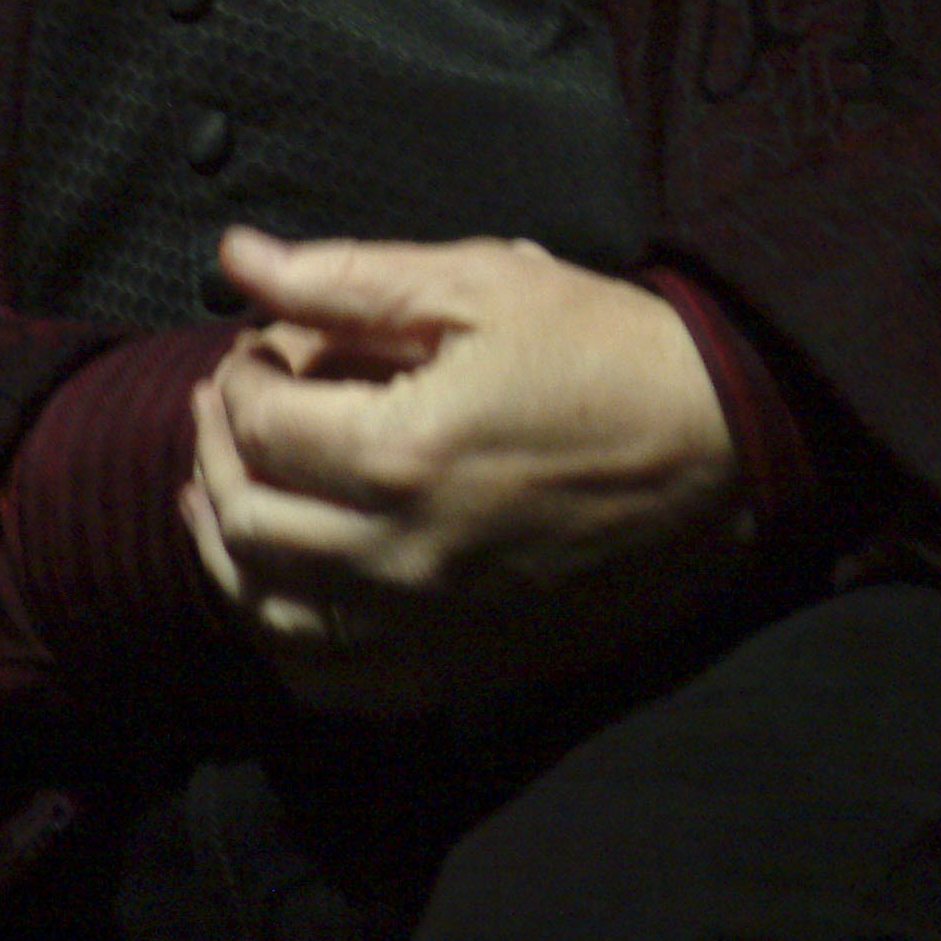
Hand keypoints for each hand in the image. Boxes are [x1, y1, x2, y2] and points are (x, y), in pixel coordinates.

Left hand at [181, 228, 753, 714]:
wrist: (725, 454)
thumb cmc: (610, 355)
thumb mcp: (483, 284)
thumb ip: (347, 278)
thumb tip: (237, 259)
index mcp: (400, 453)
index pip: (259, 422)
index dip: (242, 373)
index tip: (260, 346)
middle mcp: (397, 556)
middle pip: (245, 517)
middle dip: (215, 447)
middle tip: (226, 402)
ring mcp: (426, 625)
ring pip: (267, 609)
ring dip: (223, 544)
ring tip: (220, 488)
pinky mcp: (458, 665)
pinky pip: (330, 681)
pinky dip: (279, 638)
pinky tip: (272, 591)